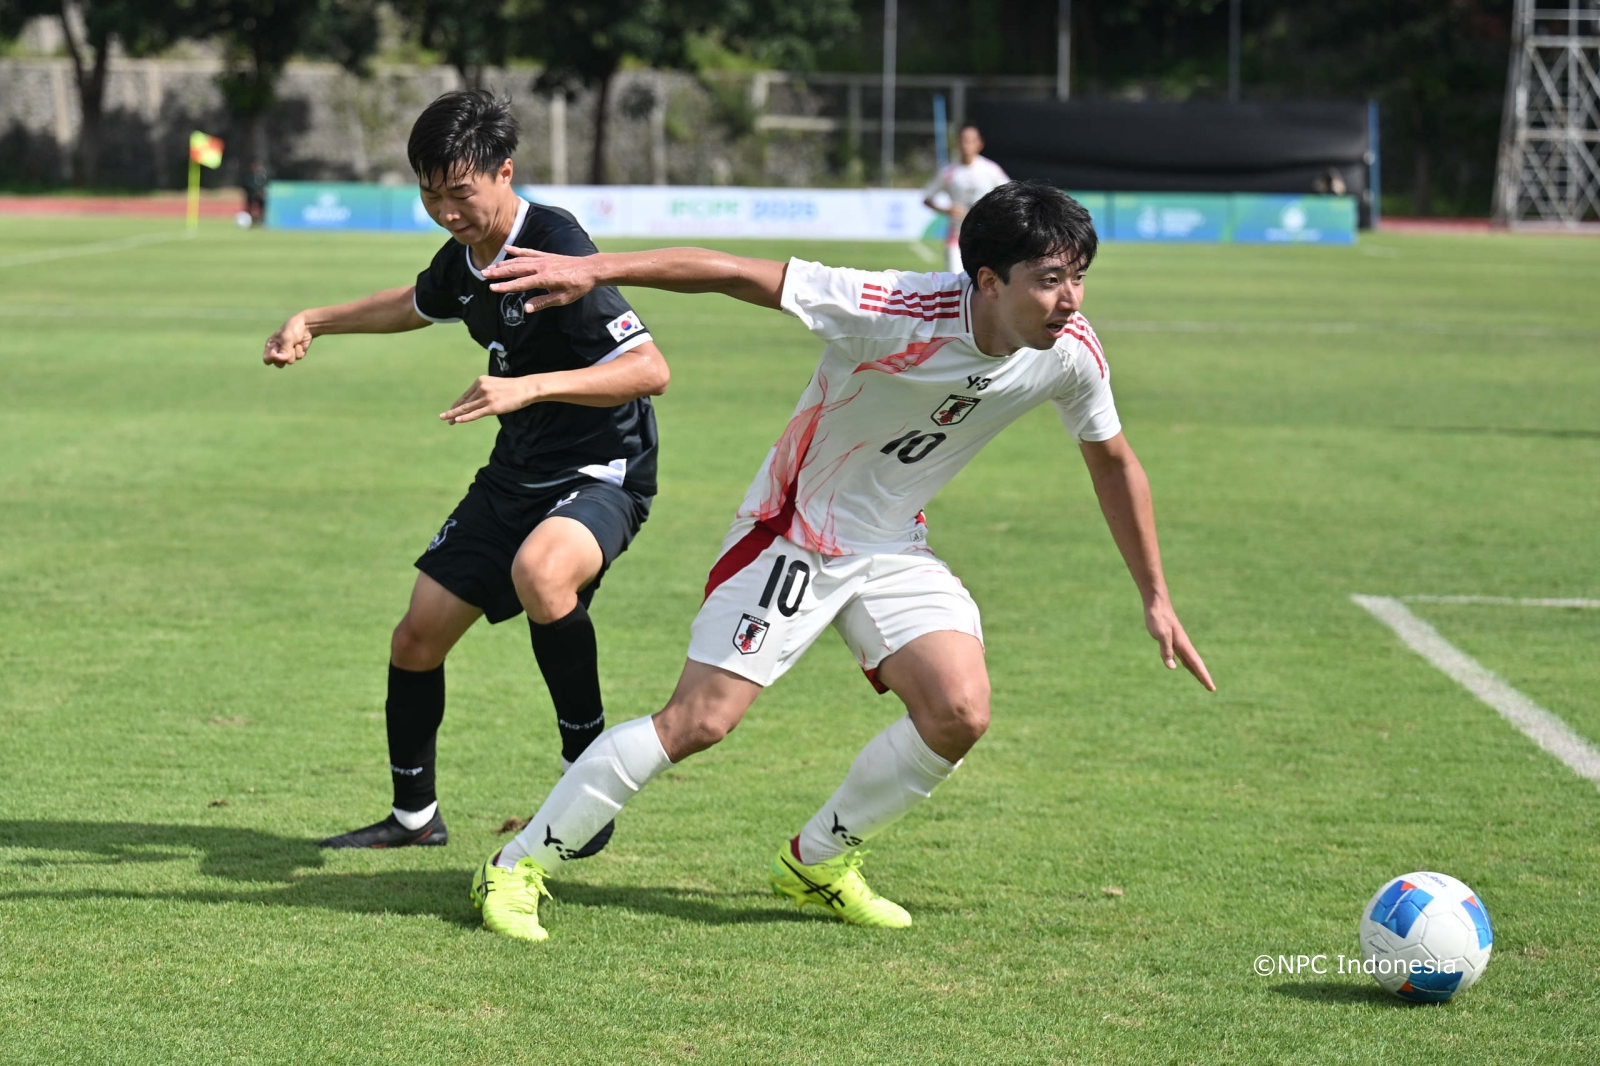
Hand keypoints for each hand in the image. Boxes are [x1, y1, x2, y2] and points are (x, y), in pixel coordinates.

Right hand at [263, 313, 311, 366]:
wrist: (306, 325)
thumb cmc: (292, 329)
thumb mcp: (286, 338)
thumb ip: (284, 351)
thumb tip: (281, 360)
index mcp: (271, 345)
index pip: (267, 359)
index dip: (272, 358)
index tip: (277, 352)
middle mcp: (278, 350)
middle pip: (278, 364)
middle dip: (284, 358)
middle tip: (288, 348)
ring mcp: (288, 353)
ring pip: (289, 362)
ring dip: (294, 353)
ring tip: (294, 344)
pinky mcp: (297, 353)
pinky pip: (298, 358)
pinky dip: (300, 351)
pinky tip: (300, 344)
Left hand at [440, 375, 536, 424]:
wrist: (526, 388)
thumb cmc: (512, 388)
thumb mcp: (495, 385)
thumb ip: (484, 391)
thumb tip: (476, 401)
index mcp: (480, 381)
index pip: (465, 395)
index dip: (456, 404)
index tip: (450, 411)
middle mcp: (481, 388)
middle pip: (464, 402)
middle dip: (453, 411)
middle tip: (443, 417)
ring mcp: (486, 398)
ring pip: (467, 408)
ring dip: (455, 415)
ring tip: (447, 420)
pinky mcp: (492, 407)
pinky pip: (476, 413)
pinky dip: (465, 417)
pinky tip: (457, 420)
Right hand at [482, 246, 600, 311]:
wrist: (590, 269)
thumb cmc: (577, 286)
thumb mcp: (562, 299)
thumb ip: (543, 302)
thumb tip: (526, 308)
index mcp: (545, 279)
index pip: (521, 283)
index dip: (506, 286)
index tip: (492, 288)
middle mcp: (541, 267)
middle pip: (515, 269)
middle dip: (498, 272)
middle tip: (484, 274)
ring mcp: (543, 259)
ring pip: (519, 260)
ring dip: (503, 263)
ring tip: (490, 267)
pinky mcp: (546, 256)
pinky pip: (528, 252)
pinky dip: (516, 251)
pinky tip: (506, 250)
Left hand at [1144, 598, 1214, 690]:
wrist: (1157, 603)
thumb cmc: (1158, 618)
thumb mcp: (1161, 634)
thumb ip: (1166, 650)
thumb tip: (1173, 667)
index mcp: (1183, 644)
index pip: (1196, 664)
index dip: (1204, 676)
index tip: (1211, 688)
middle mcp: (1183, 645)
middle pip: (1196, 664)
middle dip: (1203, 676)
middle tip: (1211, 688)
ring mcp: (1179, 642)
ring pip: (1189, 660)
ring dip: (1195, 671)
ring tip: (1201, 680)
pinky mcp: (1172, 640)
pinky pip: (1182, 655)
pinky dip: (1186, 663)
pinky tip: (1183, 665)